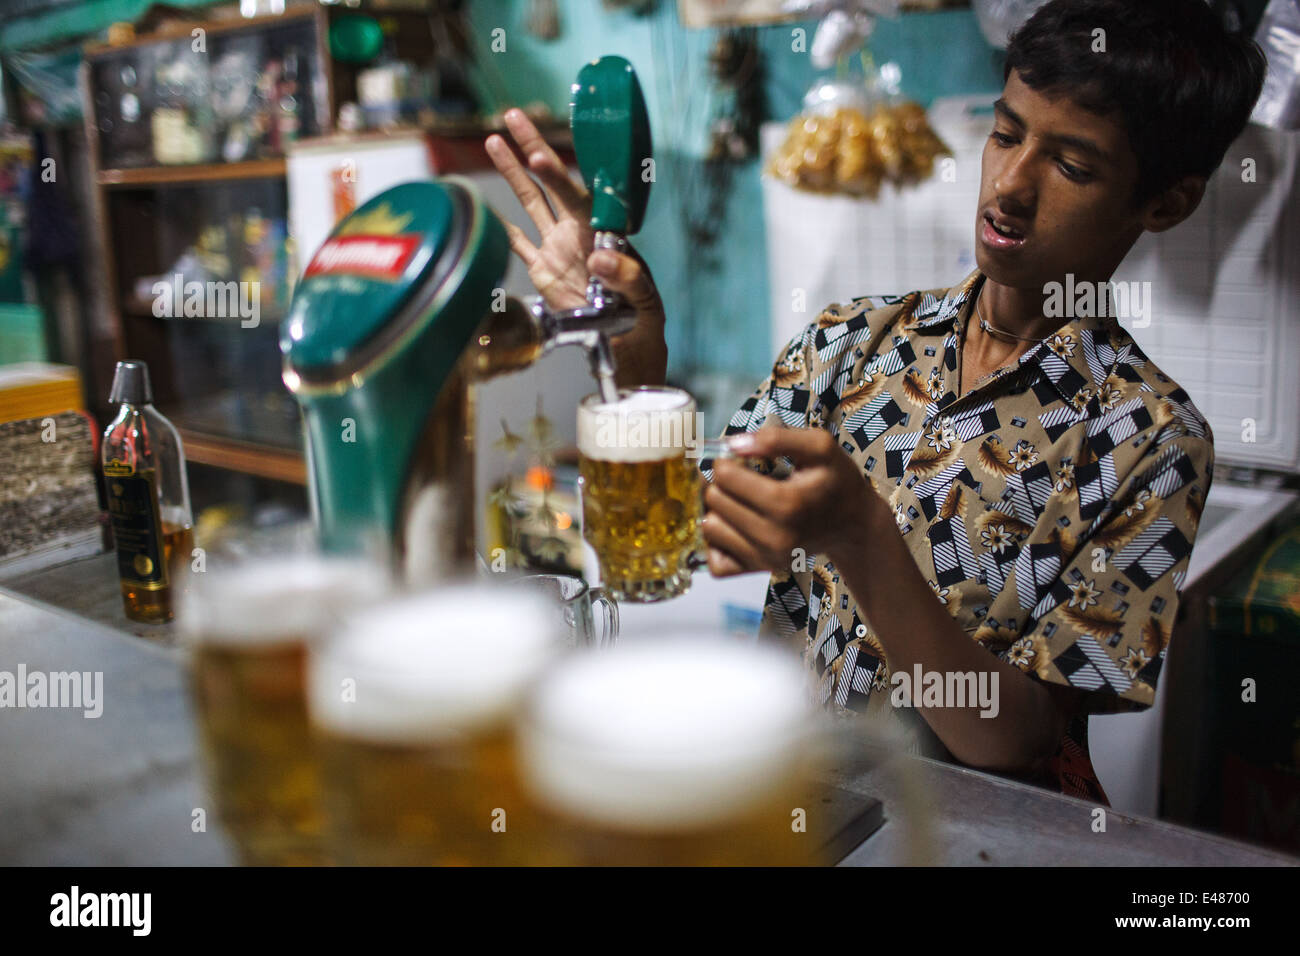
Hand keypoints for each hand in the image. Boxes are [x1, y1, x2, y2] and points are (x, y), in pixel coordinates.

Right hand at [485, 109, 666, 384]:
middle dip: (532, 148)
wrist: (625, 347)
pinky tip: (482, 206)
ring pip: (530, 203)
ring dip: (513, 172)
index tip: (538, 157)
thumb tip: (599, 259)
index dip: (557, 176)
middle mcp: (577, 232)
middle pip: (550, 183)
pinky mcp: (543, 271)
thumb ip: (627, 277)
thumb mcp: (644, 300)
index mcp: (602, 232)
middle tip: (512, 116)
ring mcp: (558, 249)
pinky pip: (517, 243)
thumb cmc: (643, 320)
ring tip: (494, 141)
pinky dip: (500, 226)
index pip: (577, 196)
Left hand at [702, 426, 886, 576]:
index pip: (725, 477)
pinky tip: (733, 526)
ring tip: (737, 501)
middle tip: (739, 478)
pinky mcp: (760, 570)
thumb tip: (734, 444)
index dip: (726, 461)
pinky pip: (716, 563)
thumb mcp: (819, 446)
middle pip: (714, 501)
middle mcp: (774, 537)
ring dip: (717, 510)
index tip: (739, 460)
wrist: (853, 523)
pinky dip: (717, 544)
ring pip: (709, 529)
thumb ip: (777, 438)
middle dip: (720, 483)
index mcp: (787, 503)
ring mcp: (767, 558)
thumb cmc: (835, 480)